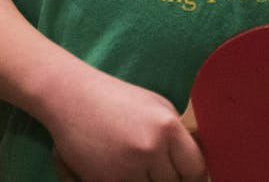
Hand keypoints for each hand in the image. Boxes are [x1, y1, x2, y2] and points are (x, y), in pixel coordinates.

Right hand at [44, 67, 205, 181]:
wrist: (70, 96)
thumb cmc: (117, 99)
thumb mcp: (157, 108)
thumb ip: (178, 137)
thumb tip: (197, 168)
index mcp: (168, 127)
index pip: (195, 170)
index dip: (193, 177)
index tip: (187, 176)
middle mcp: (149, 149)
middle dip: (167, 179)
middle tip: (154, 167)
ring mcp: (126, 168)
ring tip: (135, 165)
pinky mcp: (104, 181)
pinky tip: (119, 169)